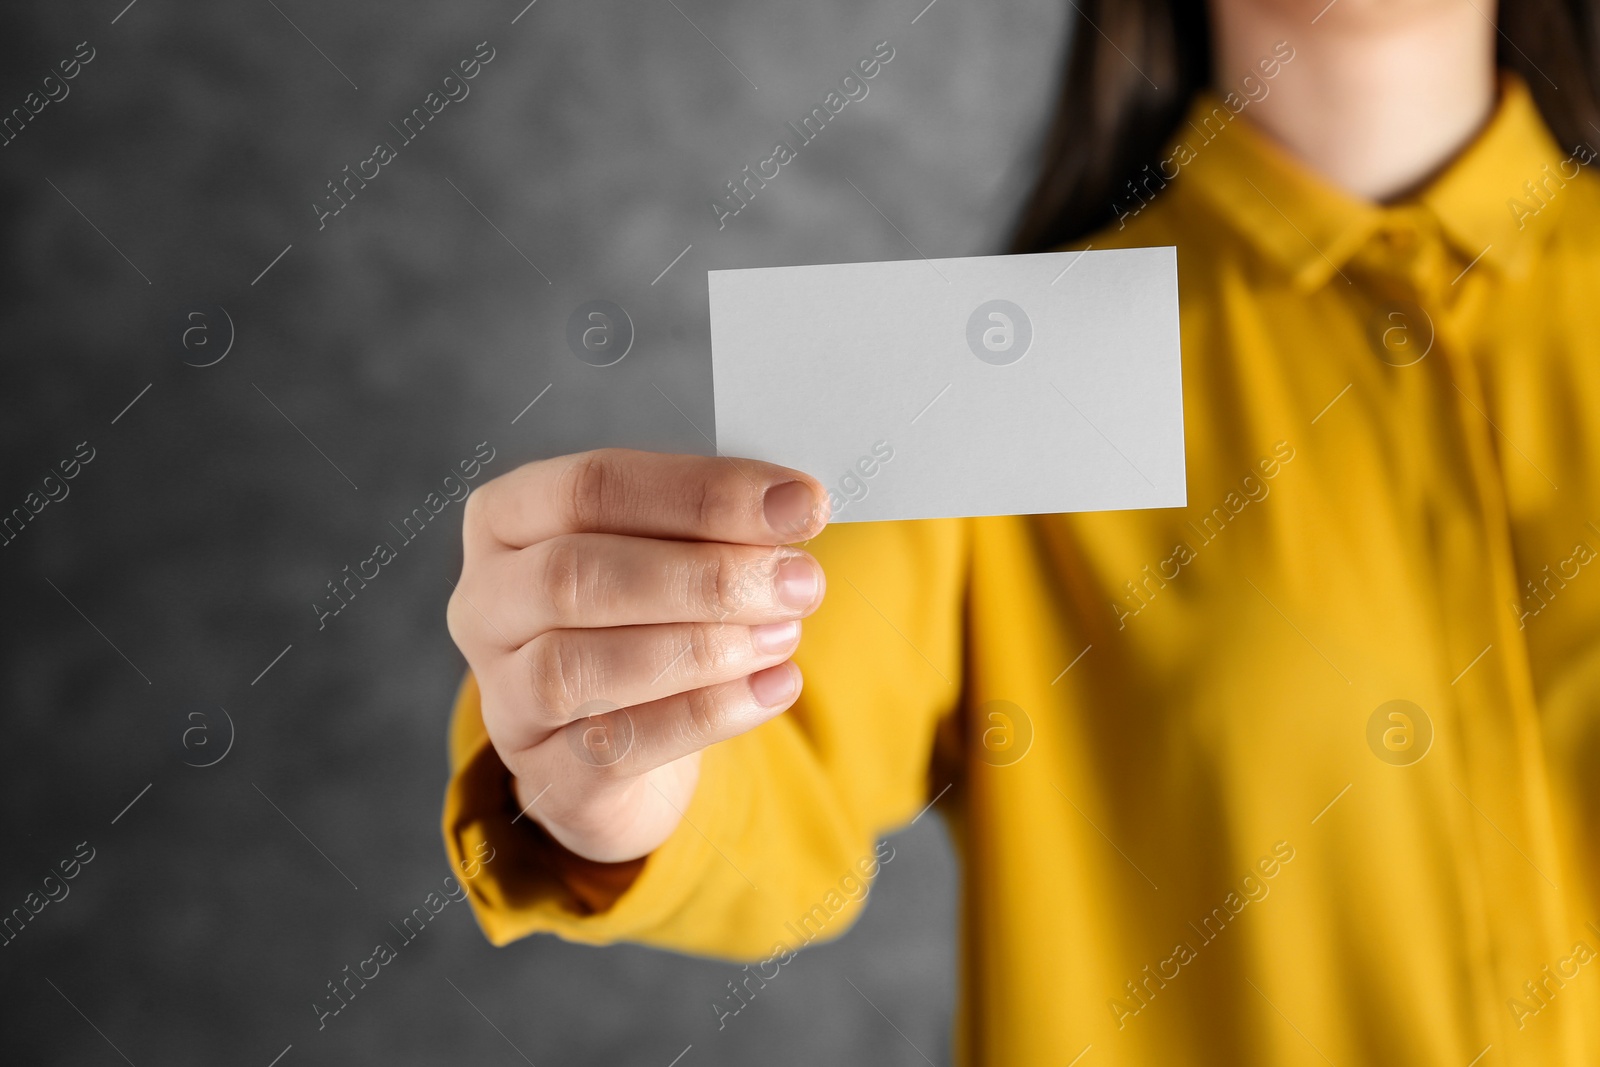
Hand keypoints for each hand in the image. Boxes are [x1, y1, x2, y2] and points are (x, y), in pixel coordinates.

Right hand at [447, 449, 828, 862]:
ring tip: (785, 634)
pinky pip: (617, 745)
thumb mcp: (668, 554)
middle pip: (577, 574)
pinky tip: (774, 688)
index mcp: (508, 519)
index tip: (800, 505)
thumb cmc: (645, 620)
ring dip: (701, 646)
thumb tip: (793, 506)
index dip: (703, 493)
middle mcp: (486, 603)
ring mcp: (504, 695)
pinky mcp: (546, 772)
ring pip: (581, 666)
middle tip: (800, 581)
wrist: (617, 753)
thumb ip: (712, 525)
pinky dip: (707, 713)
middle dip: (706, 576)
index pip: (593, 486)